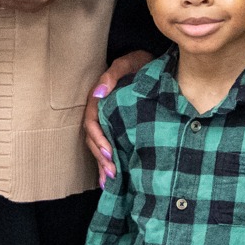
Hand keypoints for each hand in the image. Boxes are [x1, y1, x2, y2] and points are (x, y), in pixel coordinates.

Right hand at [83, 52, 151, 185]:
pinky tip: (110, 181)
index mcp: (100, 98)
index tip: (109, 152)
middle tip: (113, 173)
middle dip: (101, 157)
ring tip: (111, 182)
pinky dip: (107, 164)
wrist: (153, 63)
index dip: (98, 138)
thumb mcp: (127, 63)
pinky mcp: (119, 127)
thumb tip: (99, 94)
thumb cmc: (140, 63)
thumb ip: (112, 75)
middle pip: (93, 138)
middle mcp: (102, 112)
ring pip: (99, 145)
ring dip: (102, 164)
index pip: (92, 122)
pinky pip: (109, 146)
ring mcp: (109, 120)